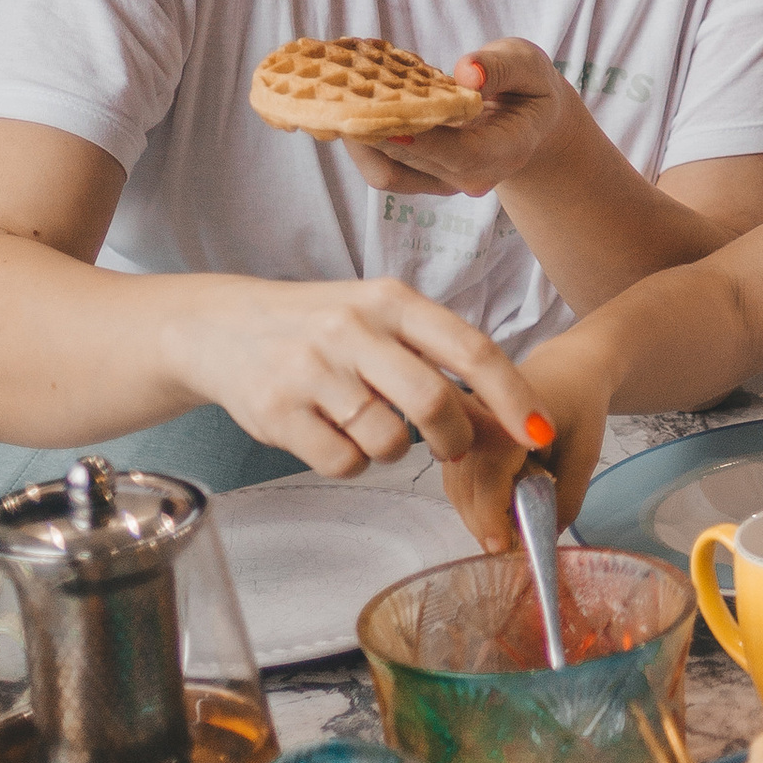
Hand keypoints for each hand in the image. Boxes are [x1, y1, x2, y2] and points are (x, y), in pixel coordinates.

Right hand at [158, 275, 537, 488]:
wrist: (221, 328)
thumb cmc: (318, 325)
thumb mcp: (376, 313)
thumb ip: (432, 350)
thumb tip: (503, 408)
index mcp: (390, 300)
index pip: (471, 348)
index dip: (513, 396)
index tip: (540, 431)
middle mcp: (352, 328)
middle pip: (432, 401)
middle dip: (454, 437)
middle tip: (450, 447)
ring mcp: (312, 370)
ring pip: (388, 440)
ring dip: (394, 450)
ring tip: (372, 427)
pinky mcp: (277, 412)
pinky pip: (342, 462)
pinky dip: (351, 462)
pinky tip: (335, 435)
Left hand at [342, 40, 574, 200]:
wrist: (529, 121)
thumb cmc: (528, 86)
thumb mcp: (528, 64)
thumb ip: (501, 67)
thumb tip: (467, 72)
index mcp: (506, 151)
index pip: (457, 153)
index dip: (416, 137)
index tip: (377, 111)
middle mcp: (472, 177)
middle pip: (411, 163)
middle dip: (372, 126)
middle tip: (338, 84)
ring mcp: (443, 182)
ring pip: (386, 170)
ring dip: (358, 133)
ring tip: (337, 90)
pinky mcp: (421, 177)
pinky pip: (382, 165)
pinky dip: (363, 137)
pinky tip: (350, 102)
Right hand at [442, 347, 603, 553]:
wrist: (568, 366)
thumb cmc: (581, 403)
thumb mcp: (586, 452)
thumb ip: (568, 497)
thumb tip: (546, 538)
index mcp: (506, 416)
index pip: (487, 476)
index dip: (491, 517)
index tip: (502, 547)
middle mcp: (474, 417)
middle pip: (464, 485)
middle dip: (484, 523)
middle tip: (510, 549)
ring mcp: (462, 424)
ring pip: (455, 485)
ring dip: (477, 515)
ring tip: (507, 532)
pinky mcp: (461, 433)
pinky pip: (457, 477)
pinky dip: (473, 501)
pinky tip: (496, 512)